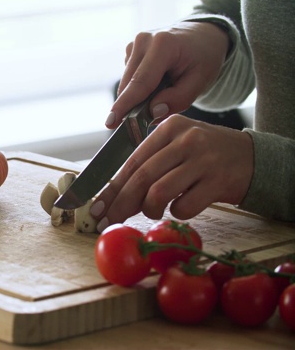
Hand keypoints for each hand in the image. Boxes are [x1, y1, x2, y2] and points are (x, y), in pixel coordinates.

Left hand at [90, 115, 253, 231]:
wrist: (253, 158)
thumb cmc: (205, 156)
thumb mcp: (178, 147)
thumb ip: (150, 163)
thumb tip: (113, 195)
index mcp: (169, 128)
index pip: (132, 161)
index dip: (111, 187)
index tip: (96, 207)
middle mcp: (185, 140)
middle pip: (141, 177)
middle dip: (120, 204)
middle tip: (108, 221)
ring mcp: (203, 160)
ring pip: (159, 192)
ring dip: (149, 209)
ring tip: (152, 212)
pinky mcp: (218, 181)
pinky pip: (184, 206)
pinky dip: (177, 213)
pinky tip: (182, 207)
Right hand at [106, 21, 229, 128]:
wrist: (202, 35)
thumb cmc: (204, 58)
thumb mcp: (201, 81)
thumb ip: (178, 99)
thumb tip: (152, 112)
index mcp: (163, 45)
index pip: (140, 82)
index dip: (125, 105)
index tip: (111, 122)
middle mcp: (144, 40)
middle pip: (130, 84)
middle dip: (133, 106)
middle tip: (145, 122)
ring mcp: (134, 44)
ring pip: (127, 83)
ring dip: (138, 97)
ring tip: (161, 94)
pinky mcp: (130, 50)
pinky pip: (129, 78)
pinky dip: (139, 88)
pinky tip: (156, 84)